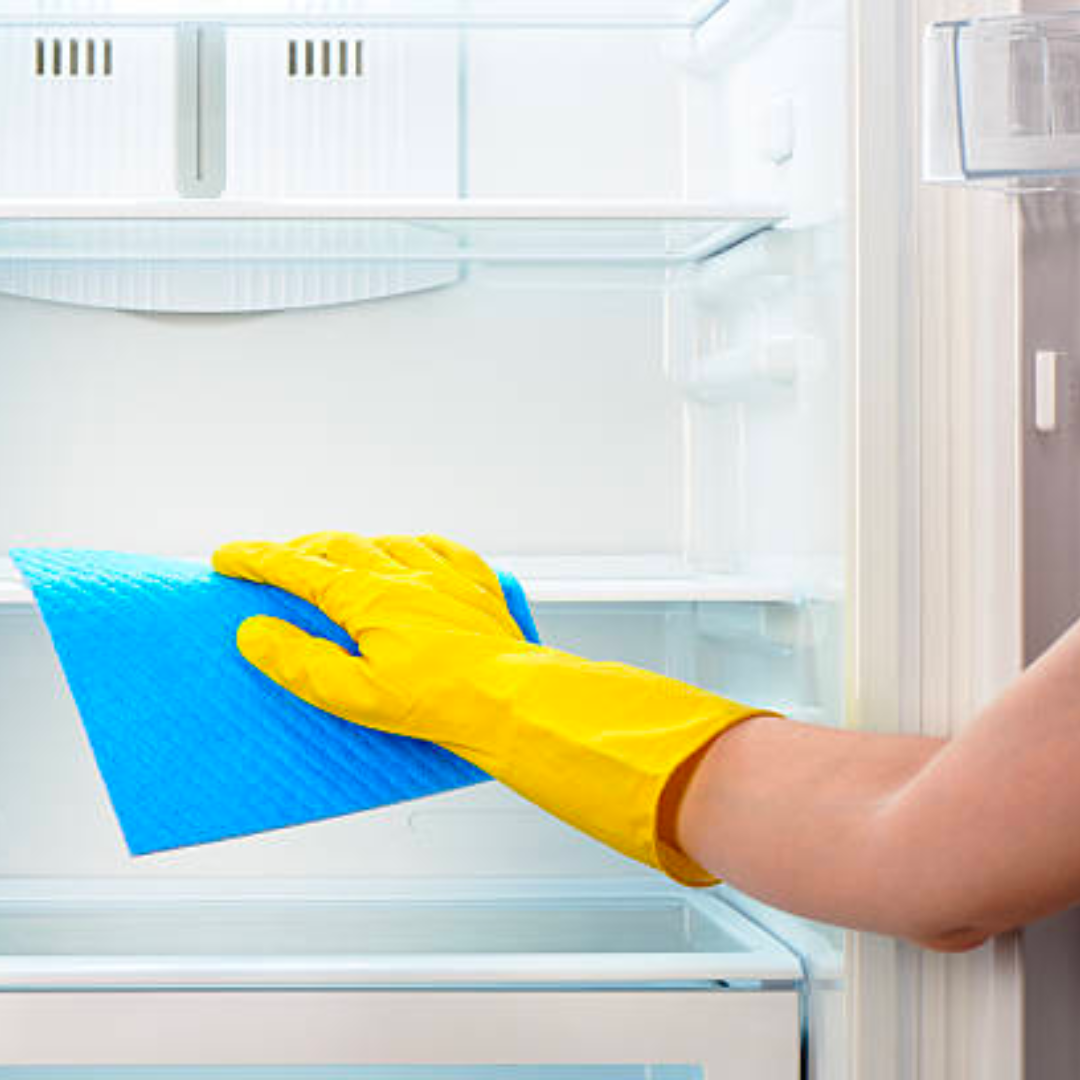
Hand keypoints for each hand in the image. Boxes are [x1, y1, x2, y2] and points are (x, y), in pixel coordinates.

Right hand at [213, 532, 770, 884]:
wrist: (512, 699)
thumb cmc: (436, 704)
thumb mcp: (352, 694)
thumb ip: (298, 661)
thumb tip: (254, 631)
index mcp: (367, 596)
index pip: (297, 568)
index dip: (257, 560)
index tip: (226, 558)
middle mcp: (404, 573)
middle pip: (338, 546)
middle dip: (300, 551)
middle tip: (277, 563)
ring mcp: (443, 575)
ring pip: (387, 543)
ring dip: (355, 547)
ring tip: (338, 559)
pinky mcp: (476, 587)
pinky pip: (441, 550)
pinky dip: (414, 548)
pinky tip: (413, 555)